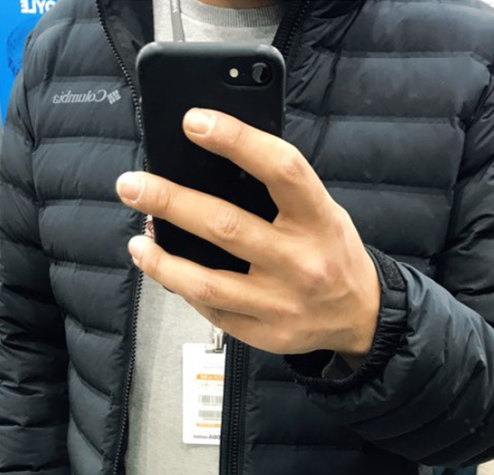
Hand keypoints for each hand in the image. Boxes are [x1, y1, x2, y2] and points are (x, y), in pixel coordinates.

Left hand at [116, 108, 380, 360]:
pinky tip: (166, 271)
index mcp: (320, 221)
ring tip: (137, 242)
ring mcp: (281, 304)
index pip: (280, 170)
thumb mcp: (324, 214)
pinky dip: (183, 287)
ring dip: (162, 261)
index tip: (193, 122)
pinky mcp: (265, 334)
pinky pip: (212, 311)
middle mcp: (301, 263)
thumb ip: (280, 195)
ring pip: (207, 282)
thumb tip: (209, 169)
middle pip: (226, 226)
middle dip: (170, 201)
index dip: (236, 139)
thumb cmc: (334, 254)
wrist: (361, 318)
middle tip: (132, 185)